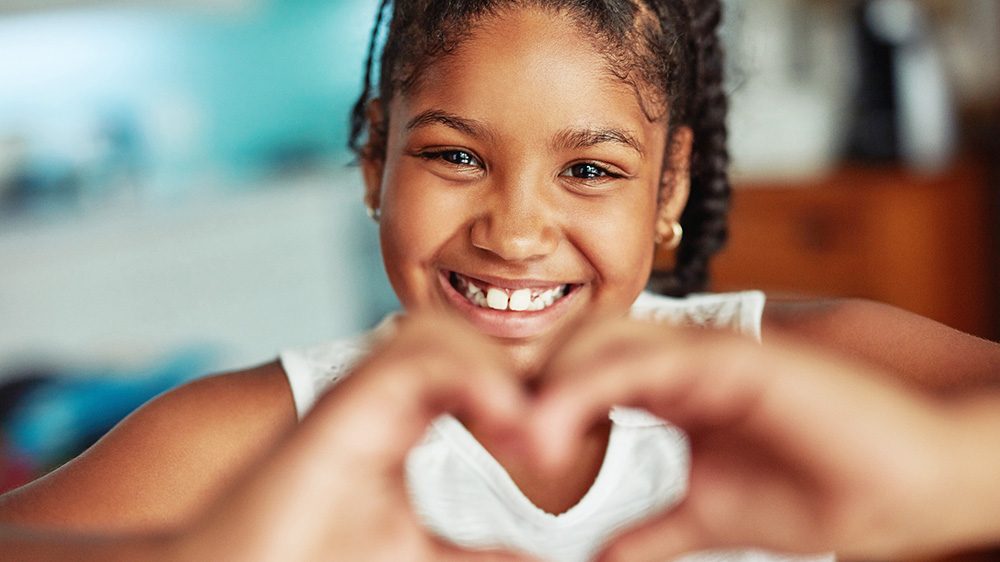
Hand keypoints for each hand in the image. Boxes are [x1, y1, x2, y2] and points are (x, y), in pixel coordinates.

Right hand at [173, 313, 538, 561]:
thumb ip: (480, 556)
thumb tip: (545, 561)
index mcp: (402, 420)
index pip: (472, 367)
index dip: (522, 387)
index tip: (559, 443)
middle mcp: (379, 399)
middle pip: (460, 337)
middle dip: (514, 368)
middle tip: (553, 430)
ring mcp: (357, 398)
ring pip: (436, 331)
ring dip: (493, 368)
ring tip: (527, 432)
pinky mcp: (339, 410)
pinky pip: (411, 357)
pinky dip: (467, 376)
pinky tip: (502, 421)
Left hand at [532, 319, 984, 561]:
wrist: (903, 485)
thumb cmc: (819, 490)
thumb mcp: (710, 517)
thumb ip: (653, 532)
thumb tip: (599, 559)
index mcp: (669, 389)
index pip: (582, 375)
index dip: (537, 402)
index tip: (498, 444)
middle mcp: (679, 361)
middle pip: (579, 348)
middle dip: (530, 385)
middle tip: (490, 434)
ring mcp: (705, 354)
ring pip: (602, 341)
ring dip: (551, 385)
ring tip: (516, 437)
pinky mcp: (733, 357)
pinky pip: (648, 359)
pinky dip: (595, 385)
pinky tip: (557, 422)